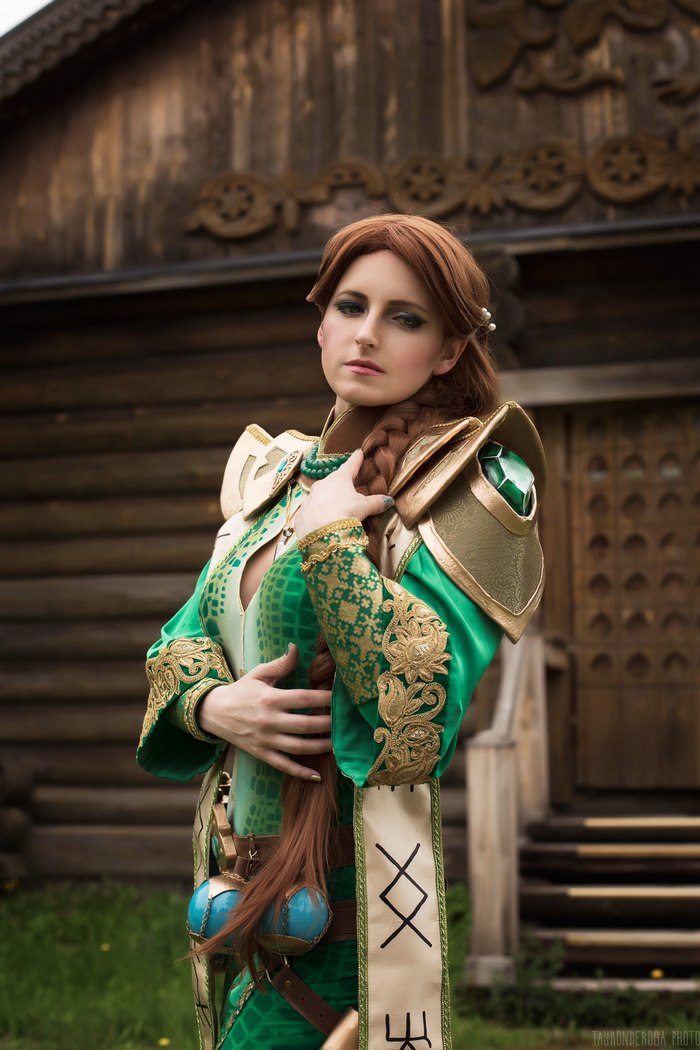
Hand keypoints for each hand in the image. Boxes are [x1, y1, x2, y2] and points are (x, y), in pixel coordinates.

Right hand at [198, 644, 331, 780]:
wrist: (213, 712)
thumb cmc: (240, 690)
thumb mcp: (258, 674)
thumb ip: (280, 664)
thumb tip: (296, 647)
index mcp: (270, 698)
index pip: (303, 698)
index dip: (324, 697)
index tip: (341, 697)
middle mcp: (269, 720)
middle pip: (305, 725)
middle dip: (328, 724)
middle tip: (346, 723)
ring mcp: (265, 739)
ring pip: (298, 747)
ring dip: (321, 747)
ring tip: (338, 745)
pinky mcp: (261, 753)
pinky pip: (284, 765)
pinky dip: (300, 772)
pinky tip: (317, 776)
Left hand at [294, 448, 391, 539]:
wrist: (321, 531)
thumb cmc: (345, 512)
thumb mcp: (364, 507)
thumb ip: (376, 502)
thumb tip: (388, 501)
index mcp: (339, 478)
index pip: (350, 465)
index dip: (356, 459)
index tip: (358, 452)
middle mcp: (322, 484)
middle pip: (333, 480)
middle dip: (339, 482)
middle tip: (346, 485)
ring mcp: (310, 498)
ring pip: (320, 495)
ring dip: (327, 499)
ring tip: (334, 508)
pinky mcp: (302, 514)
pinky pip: (311, 511)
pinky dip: (316, 513)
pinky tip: (320, 520)